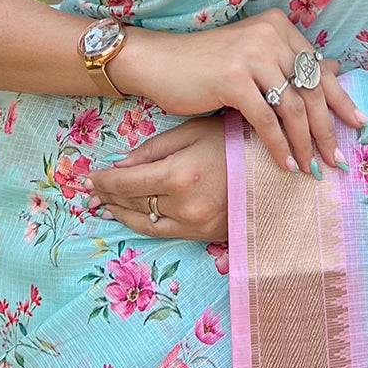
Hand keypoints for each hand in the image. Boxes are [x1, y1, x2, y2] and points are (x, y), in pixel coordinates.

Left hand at [89, 113, 227, 242]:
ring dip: (121, 214)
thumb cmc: (236, 139)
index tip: (88, 178)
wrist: (279, 164)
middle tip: (90, 191)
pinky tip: (133, 217)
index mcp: (179, 175)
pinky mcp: (207, 236)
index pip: (127, 182)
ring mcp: (197, 225)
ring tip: (104, 206)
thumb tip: (120, 164)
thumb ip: (155, 149)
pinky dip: (144, 224)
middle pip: (133, 203)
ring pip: (146, 223)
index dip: (104, 181)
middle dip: (108, 196)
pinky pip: (166, 232)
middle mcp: (184, 206)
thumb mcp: (194, 132)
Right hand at [111, 10, 366, 177]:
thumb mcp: (254, 56)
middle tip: (337, 158)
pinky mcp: (233, 80)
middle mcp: (270, 36)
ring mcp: (252, 56)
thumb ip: (289, 63)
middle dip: (327, 129)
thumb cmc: (207, 64)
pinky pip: (266, 121)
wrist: (160, 62)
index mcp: (279, 27)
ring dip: (305, 144)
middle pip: (311, 90)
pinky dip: (279, 146)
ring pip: (293, 109)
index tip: (359, 125)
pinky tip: (285, 164)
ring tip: (312, 168)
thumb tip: (335, 71)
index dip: (341, 100)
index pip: (319, 69)